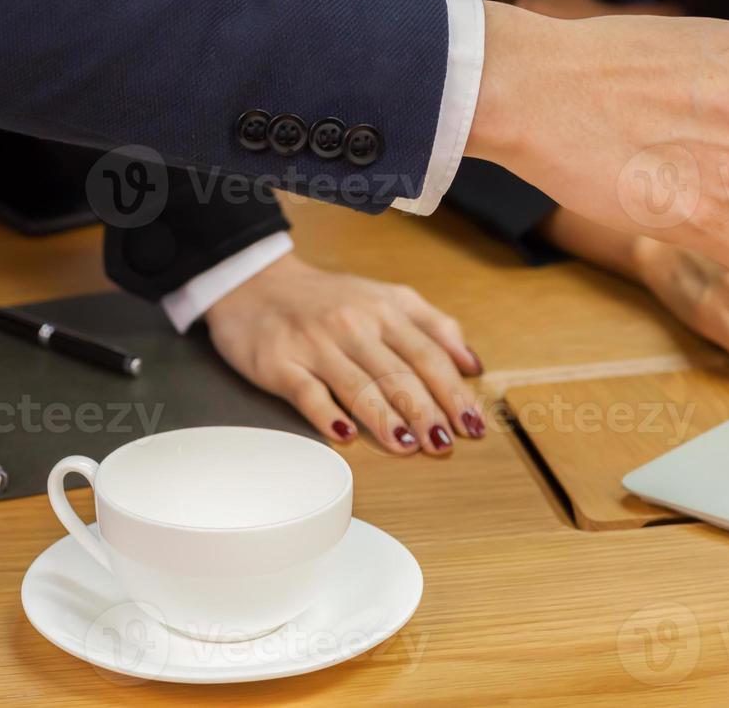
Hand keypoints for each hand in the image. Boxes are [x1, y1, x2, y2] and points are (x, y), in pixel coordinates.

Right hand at [203, 255, 485, 454]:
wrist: (256, 282)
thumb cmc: (329, 298)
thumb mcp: (388, 297)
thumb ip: (434, 326)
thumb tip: (472, 365)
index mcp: (386, 311)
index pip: (429, 355)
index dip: (453, 392)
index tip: (472, 424)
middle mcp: (354, 326)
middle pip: (398, 374)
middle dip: (426, 411)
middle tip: (444, 444)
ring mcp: (316, 345)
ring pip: (358, 386)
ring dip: (385, 419)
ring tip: (407, 446)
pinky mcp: (281, 364)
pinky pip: (307, 393)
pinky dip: (327, 416)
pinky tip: (345, 436)